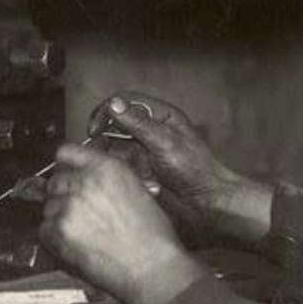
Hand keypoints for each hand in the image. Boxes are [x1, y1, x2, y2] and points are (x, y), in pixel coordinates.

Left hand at [40, 143, 207, 303]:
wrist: (151, 267)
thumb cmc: (153, 236)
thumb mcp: (138, 190)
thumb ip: (109, 177)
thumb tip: (92, 175)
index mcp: (106, 168)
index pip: (66, 152)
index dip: (66, 164)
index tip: (67, 171)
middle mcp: (85, 182)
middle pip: (54, 180)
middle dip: (63, 194)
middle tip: (77, 209)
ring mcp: (69, 206)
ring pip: (48, 205)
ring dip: (59, 216)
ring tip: (81, 231)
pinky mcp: (59, 232)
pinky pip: (44, 229)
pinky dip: (54, 237)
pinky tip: (74, 243)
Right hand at [89, 92, 273, 241]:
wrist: (209, 201)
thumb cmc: (195, 169)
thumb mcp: (164, 142)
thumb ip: (138, 123)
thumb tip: (113, 104)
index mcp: (161, 115)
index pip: (125, 102)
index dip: (106, 111)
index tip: (94, 128)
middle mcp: (152, 129)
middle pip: (117, 124)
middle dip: (107, 137)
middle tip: (96, 151)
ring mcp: (148, 149)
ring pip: (118, 146)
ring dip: (118, 158)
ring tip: (123, 170)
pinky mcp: (145, 169)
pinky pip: (125, 165)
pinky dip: (127, 172)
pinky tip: (141, 183)